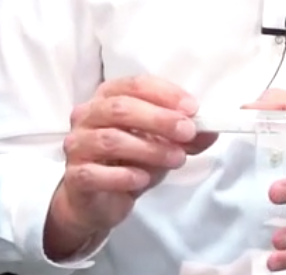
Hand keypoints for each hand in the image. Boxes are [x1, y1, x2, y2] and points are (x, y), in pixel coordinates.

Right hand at [45, 76, 217, 258]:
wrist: (97, 200)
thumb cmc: (128, 162)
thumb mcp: (161, 145)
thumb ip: (184, 136)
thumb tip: (210, 129)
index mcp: (107, 97)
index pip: (135, 84)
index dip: (165, 94)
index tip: (192, 108)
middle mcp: (87, 115)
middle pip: (121, 108)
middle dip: (159, 119)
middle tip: (187, 132)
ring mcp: (77, 144)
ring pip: (111, 140)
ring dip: (149, 149)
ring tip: (176, 159)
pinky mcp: (75, 175)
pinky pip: (97, 172)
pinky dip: (124, 175)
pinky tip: (143, 179)